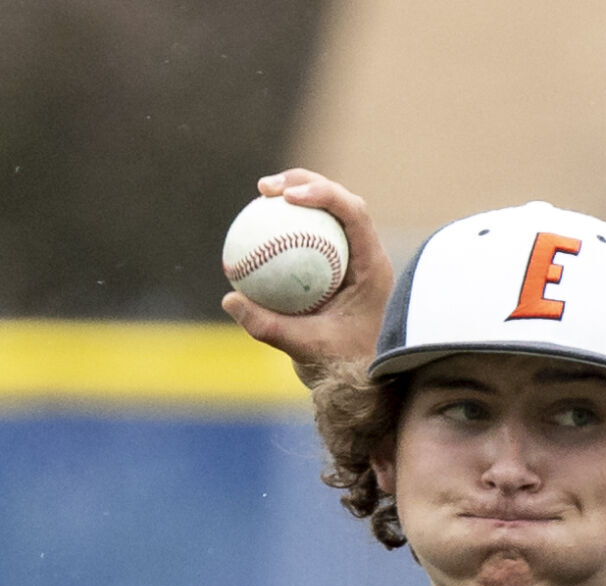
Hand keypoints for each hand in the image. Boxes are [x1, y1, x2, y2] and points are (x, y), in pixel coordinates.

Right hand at [221, 168, 394, 385]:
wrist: (357, 381)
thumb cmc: (341, 366)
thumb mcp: (305, 349)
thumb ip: (268, 326)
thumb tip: (230, 299)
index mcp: (374, 268)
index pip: (355, 214)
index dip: (324, 193)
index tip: (287, 197)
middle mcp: (367, 257)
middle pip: (341, 202)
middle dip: (305, 183)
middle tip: (266, 188)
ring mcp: (353, 261)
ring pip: (327, 216)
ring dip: (296, 197)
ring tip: (262, 194)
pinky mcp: (337, 267)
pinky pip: (312, 237)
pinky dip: (288, 227)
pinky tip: (258, 226)